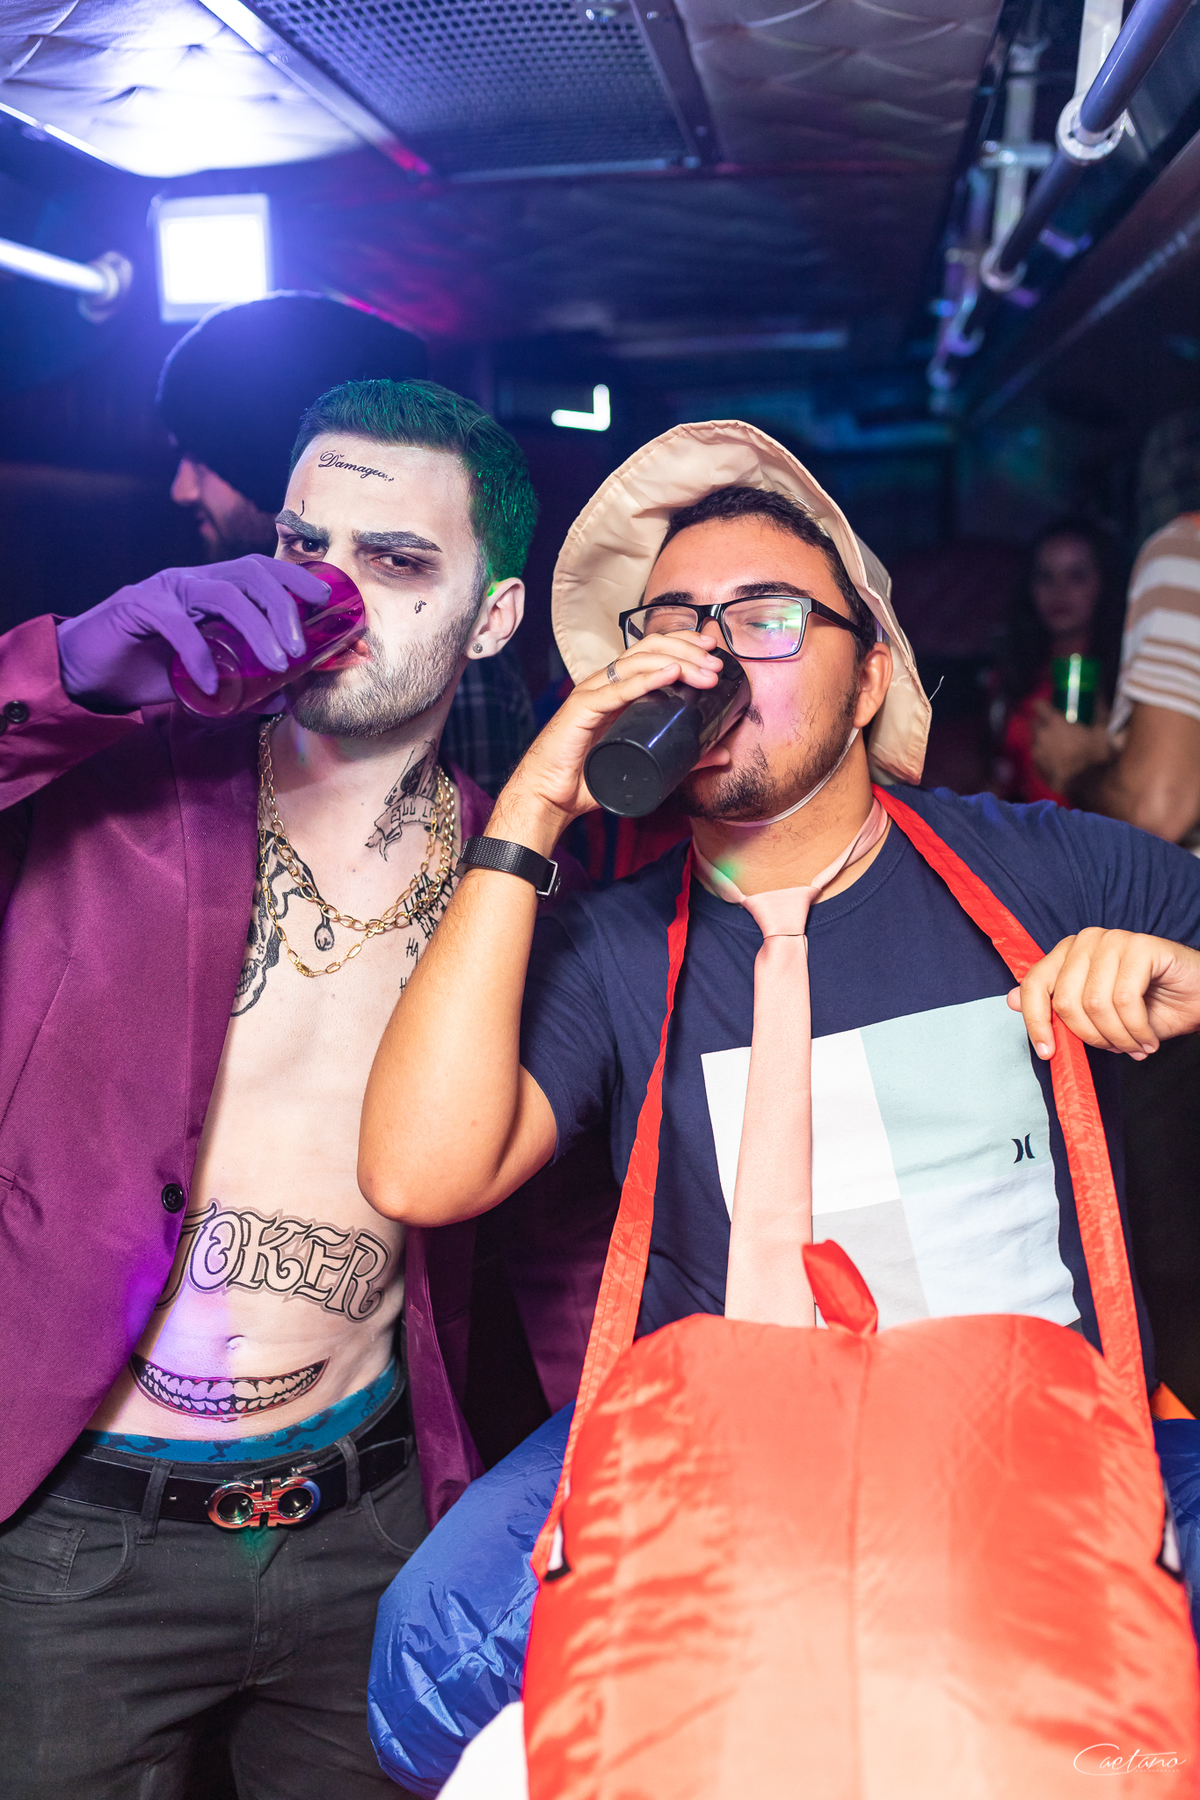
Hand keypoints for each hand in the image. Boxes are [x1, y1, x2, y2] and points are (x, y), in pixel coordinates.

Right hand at [55, 555, 328, 711]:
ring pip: (222, 593)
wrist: (86, 674)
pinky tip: (210, 683)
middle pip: (250, 573)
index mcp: (210, 588)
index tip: (325, 600)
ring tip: (276, 662)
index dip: (295, 579)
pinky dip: (199, 655)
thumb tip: (285, 698)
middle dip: (283, 606)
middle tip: (300, 648)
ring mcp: (164, 589)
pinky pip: (178, 625)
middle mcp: (191, 580)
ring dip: (256, 627)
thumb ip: (241, 685)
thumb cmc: (147, 671)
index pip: (260, 570)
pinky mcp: (137, 606)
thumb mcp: (203, 680)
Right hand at [489, 631, 725, 850]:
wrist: (550, 797)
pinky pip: (618, 690)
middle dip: (687, 650)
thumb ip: (684, 758)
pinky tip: (670, 674)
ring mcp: (592, 692)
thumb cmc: (590, 778)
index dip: (684, 643)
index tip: (713, 649)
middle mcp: (605, 684)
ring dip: (676, 661)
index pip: (653, 651)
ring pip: (637, 662)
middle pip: (649, 649)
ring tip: (705, 672)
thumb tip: (724, 755)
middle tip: (716, 663)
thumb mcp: (647, 764)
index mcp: (618, 689)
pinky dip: (646, 680)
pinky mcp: (582, 709)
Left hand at [1007, 928, 1199, 1060]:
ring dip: (1118, 1038)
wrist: (1198, 999)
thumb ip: (1056, 1007)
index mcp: (1068, 953)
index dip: (1036, 1023)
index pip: (1033, 985)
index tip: (1048, 1053)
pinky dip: (1137, 1030)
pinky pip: (1124, 1000)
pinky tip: (1149, 1039)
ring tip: (1136, 1046)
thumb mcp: (1096, 1015)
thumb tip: (1008, 999)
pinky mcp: (1140, 945)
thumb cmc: (1149, 1006)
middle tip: (1116, 1049)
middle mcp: (1086, 940)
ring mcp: (1113, 938)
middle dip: (1091, 1037)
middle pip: (1065, 1001)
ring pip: (1095, 1004)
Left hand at [1029, 699, 1110, 792]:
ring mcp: (1037, 754)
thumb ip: (1099, 711)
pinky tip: (1054, 760)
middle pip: (1034, 723)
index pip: (1039, 706)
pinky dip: (1043, 756)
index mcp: (1055, 723)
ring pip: (1034, 741)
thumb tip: (1099, 695)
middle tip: (1055, 726)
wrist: (1088, 787)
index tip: (1049, 706)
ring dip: (1042, 740)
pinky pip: (1037, 758)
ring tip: (1056, 745)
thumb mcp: (1102, 731)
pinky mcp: (1037, 770)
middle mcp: (1041, 736)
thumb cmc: (1096, 756)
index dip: (1043, 705)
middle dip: (1041, 722)